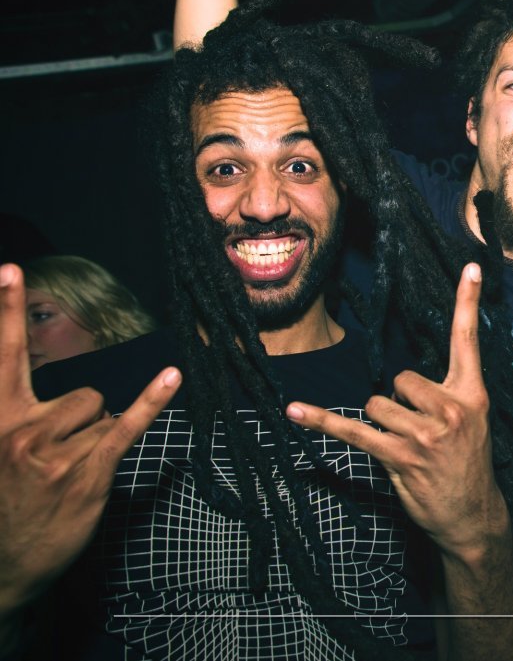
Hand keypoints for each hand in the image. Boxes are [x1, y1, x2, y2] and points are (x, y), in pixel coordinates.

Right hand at [0, 264, 179, 612]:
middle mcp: (21, 429)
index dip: (6, 311)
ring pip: (100, 413)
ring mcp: (54, 451)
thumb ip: (19, 417)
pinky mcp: (87, 472)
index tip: (11, 269)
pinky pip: (126, 425)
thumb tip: (70, 397)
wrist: (1, 568)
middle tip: (56, 464)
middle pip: (81, 393)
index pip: (2, 356)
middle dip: (81, 421)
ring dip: (95, 441)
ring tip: (67, 478)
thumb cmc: (6, 505)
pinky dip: (151, 400)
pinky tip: (171, 376)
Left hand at [286, 263, 509, 557]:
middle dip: (398, 401)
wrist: (472, 515)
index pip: (467, 340)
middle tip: (418, 431)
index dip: (467, 301)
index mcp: (473, 394)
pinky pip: (353, 431)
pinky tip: (295, 410)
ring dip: (382, 423)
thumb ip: (447, 393)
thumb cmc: (466, 464)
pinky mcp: (400, 455)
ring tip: (406, 446)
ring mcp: (426, 434)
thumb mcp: (473, 422)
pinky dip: (322, 421)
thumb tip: (403, 381)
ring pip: (378, 403)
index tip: (469, 266)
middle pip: (400, 377)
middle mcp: (452, 409)